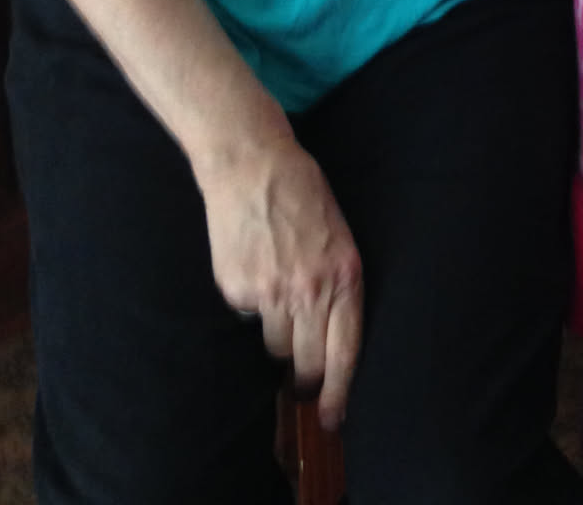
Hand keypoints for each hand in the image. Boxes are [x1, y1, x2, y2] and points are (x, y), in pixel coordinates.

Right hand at [198, 128, 363, 430]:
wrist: (252, 164)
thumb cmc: (302, 193)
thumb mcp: (338, 235)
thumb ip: (337, 283)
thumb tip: (329, 333)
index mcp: (344, 275)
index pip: (345, 351)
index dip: (338, 391)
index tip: (332, 417)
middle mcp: (310, 290)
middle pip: (307, 362)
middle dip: (304, 380)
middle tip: (301, 384)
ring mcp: (271, 293)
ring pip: (275, 346)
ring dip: (277, 336)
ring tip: (276, 297)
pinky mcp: (237, 289)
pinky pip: (246, 317)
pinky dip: (250, 304)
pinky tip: (252, 268)